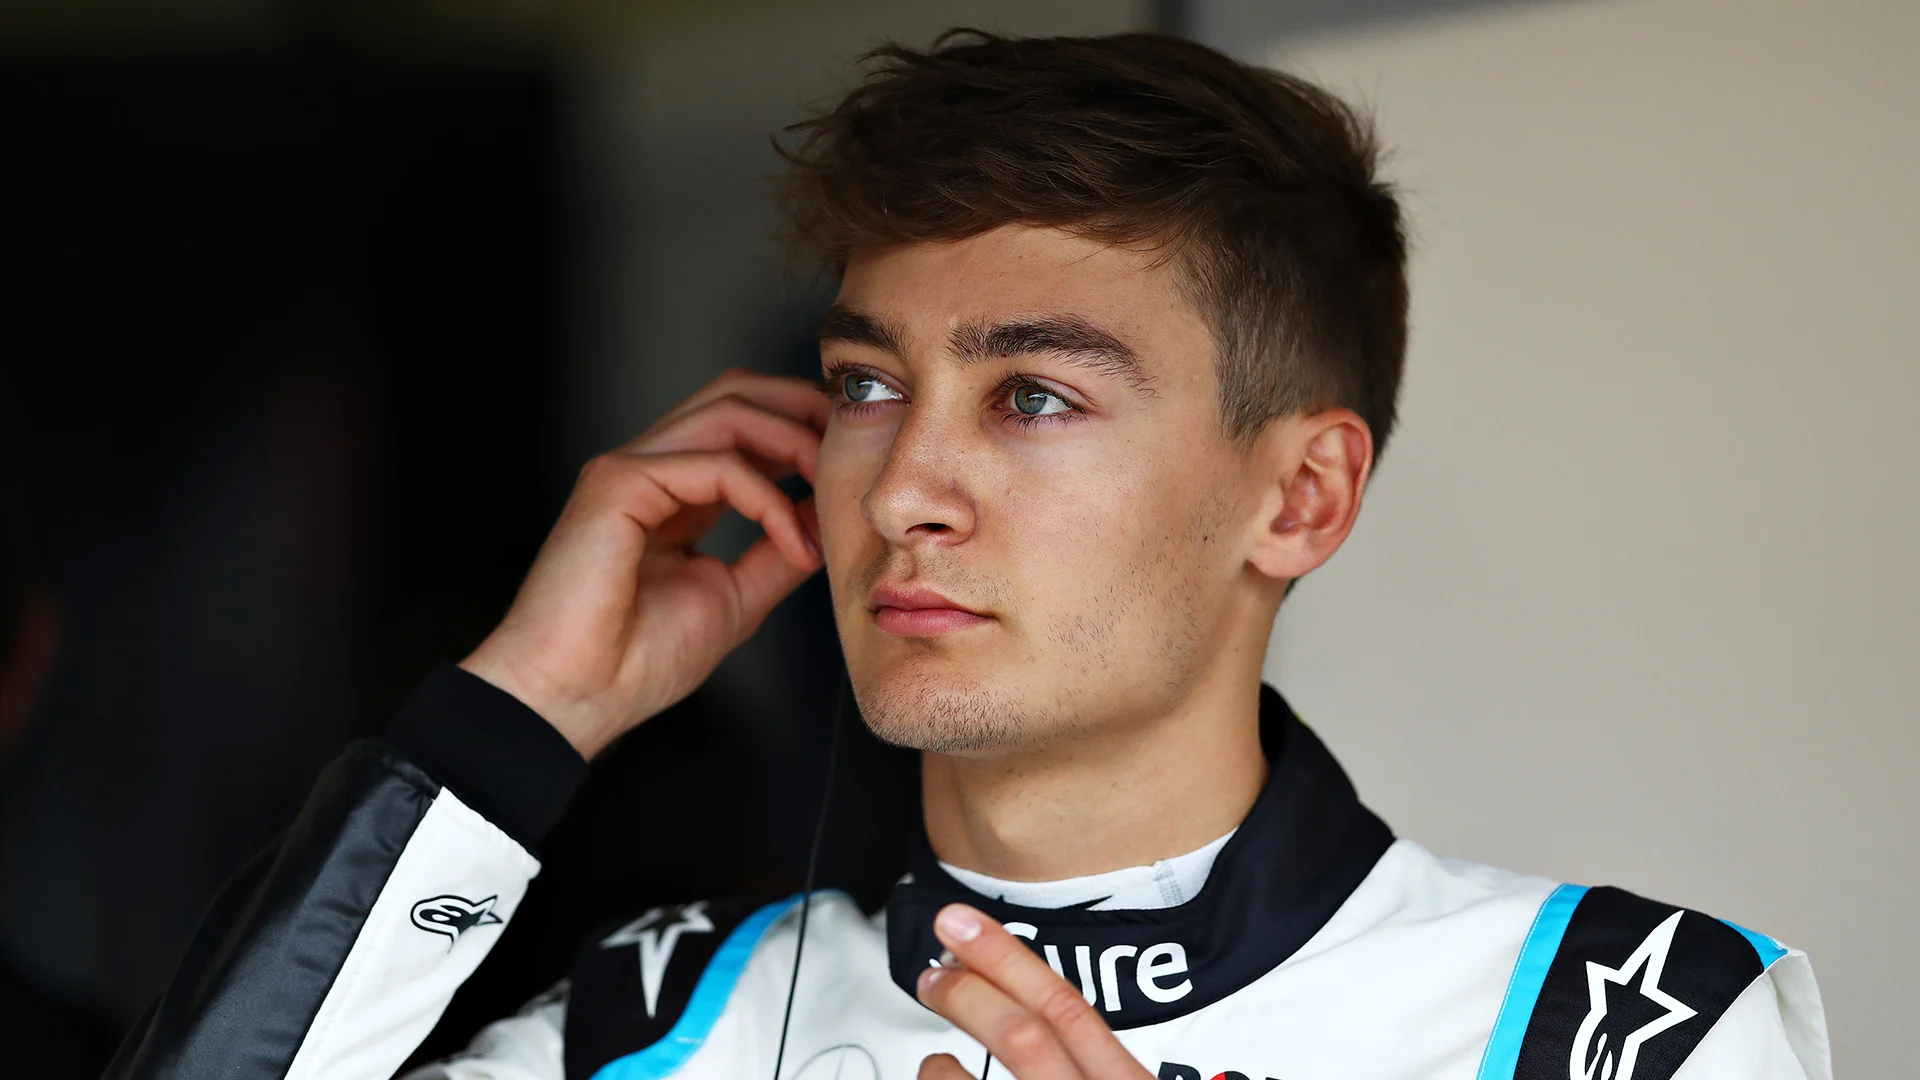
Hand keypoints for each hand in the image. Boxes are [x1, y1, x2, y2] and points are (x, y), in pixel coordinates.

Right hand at [460, 369, 827, 758]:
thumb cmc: (635, 662)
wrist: (577, 698)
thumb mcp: (737, 597)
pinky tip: (790, 538)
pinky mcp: (617, 482)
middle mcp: (650, 470)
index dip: (802, 426)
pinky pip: (714, 464)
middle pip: (735, 393)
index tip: (853, 457)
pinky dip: (765, 497)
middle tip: (854, 440)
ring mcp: (630, 470)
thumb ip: (777, 551)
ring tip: (831, 484)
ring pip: (728, 409)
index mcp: (674, 495)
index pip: (743, 426)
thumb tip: (824, 516)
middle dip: (802, 405)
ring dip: (794, 438)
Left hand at [915, 904, 1155, 1079]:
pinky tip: (940, 1075)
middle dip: (970, 995)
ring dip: (943, 1064)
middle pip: (1025, 1038)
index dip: (1008, 959)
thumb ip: (1106, 1063)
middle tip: (935, 974)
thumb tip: (1057, 1022)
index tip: (965, 923)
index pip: (1069, 1009)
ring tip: (938, 1061)